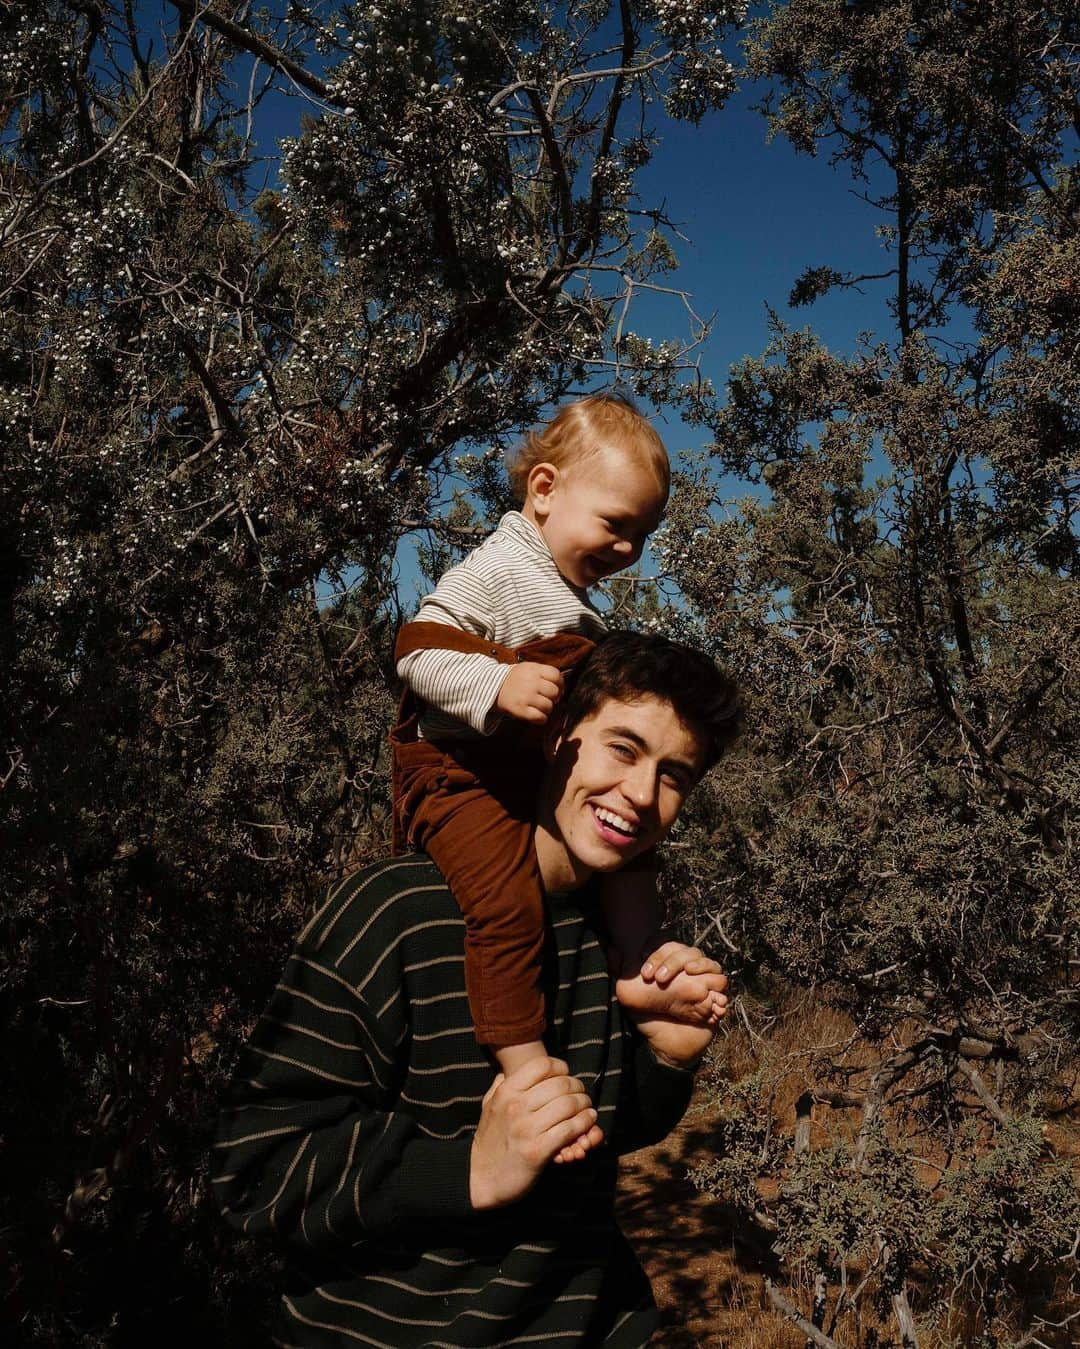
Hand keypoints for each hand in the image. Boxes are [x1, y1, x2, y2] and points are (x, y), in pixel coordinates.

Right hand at [469, 1056, 601, 1209]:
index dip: (561, 1068)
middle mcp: (516, 1106)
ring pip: (569, 1105)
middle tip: (582, 1095)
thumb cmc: (490, 1140)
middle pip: (561, 1084)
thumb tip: (506, 1070)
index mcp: (506, 1091)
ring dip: (584, 1106)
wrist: (481, 1178)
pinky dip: (584, 1124)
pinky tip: (586, 1123)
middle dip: (578, 1088)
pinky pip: (570, 1129)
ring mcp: (526, 1128)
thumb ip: (499, 1086)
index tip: (566, 1077)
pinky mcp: (537, 1151)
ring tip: (588, 1110)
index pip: (542, 1065)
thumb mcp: (489, 1106)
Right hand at [495, 662, 563, 723]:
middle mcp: (531, 682)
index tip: (556, 689)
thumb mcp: (528, 668)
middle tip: (547, 699)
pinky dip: (541, 719)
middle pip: (554, 692)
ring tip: (539, 707)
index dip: (560, 684)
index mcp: (534, 669)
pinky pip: (540, 717)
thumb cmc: (515, 679)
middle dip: (554, 698)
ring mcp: (525, 696)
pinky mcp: (520, 709)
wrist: (493, 687)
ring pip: (548, 706)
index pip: (556, 676)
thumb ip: (544, 673)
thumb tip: (561, 686)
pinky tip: (536, 716)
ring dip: (547, 709)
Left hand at [626, 942, 728, 1069]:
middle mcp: (687, 971)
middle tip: (657, 978)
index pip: (667, 944)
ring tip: (688, 971)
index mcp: (669, 966)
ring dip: (699, 963)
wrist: (665, 1048)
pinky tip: (705, 988)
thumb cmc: (648, 1019)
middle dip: (672, 959)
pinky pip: (721, 984)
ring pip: (708, 961)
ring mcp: (703, 984)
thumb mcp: (630, 996)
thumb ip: (621, 973)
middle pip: (687, 950)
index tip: (641, 960)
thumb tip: (612, 948)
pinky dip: (715, 983)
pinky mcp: (715, 999)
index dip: (657, 949)